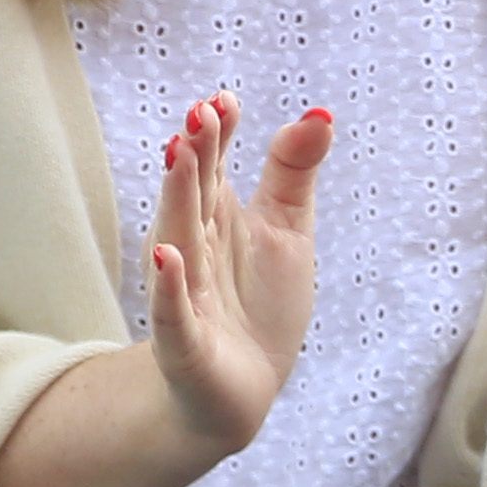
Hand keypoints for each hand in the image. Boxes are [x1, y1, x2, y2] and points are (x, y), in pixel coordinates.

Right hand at [142, 93, 327, 459]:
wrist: (242, 387)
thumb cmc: (260, 303)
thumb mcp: (287, 229)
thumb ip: (293, 170)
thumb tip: (320, 111)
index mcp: (216, 213)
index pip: (214, 163)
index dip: (219, 133)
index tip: (225, 99)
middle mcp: (193, 243)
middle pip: (195, 191)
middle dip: (197, 153)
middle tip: (202, 112)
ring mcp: (184, 289)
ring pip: (178, 236)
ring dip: (177, 198)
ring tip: (181, 155)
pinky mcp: (183, 338)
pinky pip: (172, 309)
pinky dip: (168, 283)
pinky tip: (166, 255)